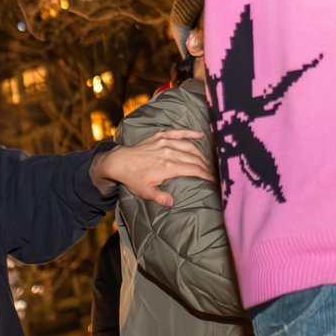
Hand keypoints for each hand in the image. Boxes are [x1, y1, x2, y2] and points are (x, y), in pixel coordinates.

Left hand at [93, 130, 214, 207]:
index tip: (215, 180)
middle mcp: (169, 153)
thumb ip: (160, 197)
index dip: (207, 175)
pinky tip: (200, 134)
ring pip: (190, 146)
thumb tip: (172, 202)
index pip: (194, 170)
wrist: (119, 162)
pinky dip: (190, 132)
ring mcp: (165, 142)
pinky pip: (178, 132)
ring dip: (201, 153)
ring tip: (208, 160)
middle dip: (207, 165)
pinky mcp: (161, 136)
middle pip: (195, 158)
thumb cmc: (133, 178)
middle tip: (215, 171)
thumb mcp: (145, 191)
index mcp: (168, 167)